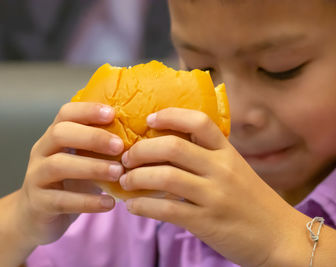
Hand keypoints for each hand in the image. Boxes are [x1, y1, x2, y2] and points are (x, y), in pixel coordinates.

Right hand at [17, 102, 123, 245]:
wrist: (35, 218)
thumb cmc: (68, 184)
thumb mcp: (82, 161)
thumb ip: (99, 149)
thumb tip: (139, 137)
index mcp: (53, 137)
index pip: (65, 113)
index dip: (88, 110)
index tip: (113, 113)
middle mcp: (41, 152)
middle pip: (59, 133)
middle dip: (92, 137)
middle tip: (120, 145)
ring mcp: (36, 177)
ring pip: (58, 166)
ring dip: (92, 167)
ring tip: (118, 173)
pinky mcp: (38, 204)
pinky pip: (62, 200)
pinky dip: (88, 201)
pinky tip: (110, 203)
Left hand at [119, 108, 306, 266]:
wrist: (280, 237)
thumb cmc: (252, 201)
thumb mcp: (235, 170)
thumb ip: (207, 158)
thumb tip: (165, 151)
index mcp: (228, 152)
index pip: (198, 121)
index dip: (170, 116)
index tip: (149, 119)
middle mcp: (221, 169)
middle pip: (173, 147)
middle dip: (141, 150)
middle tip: (126, 158)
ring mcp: (214, 195)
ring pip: (165, 177)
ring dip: (136, 177)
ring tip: (125, 181)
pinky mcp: (206, 222)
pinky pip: (166, 210)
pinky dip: (142, 207)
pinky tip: (133, 206)